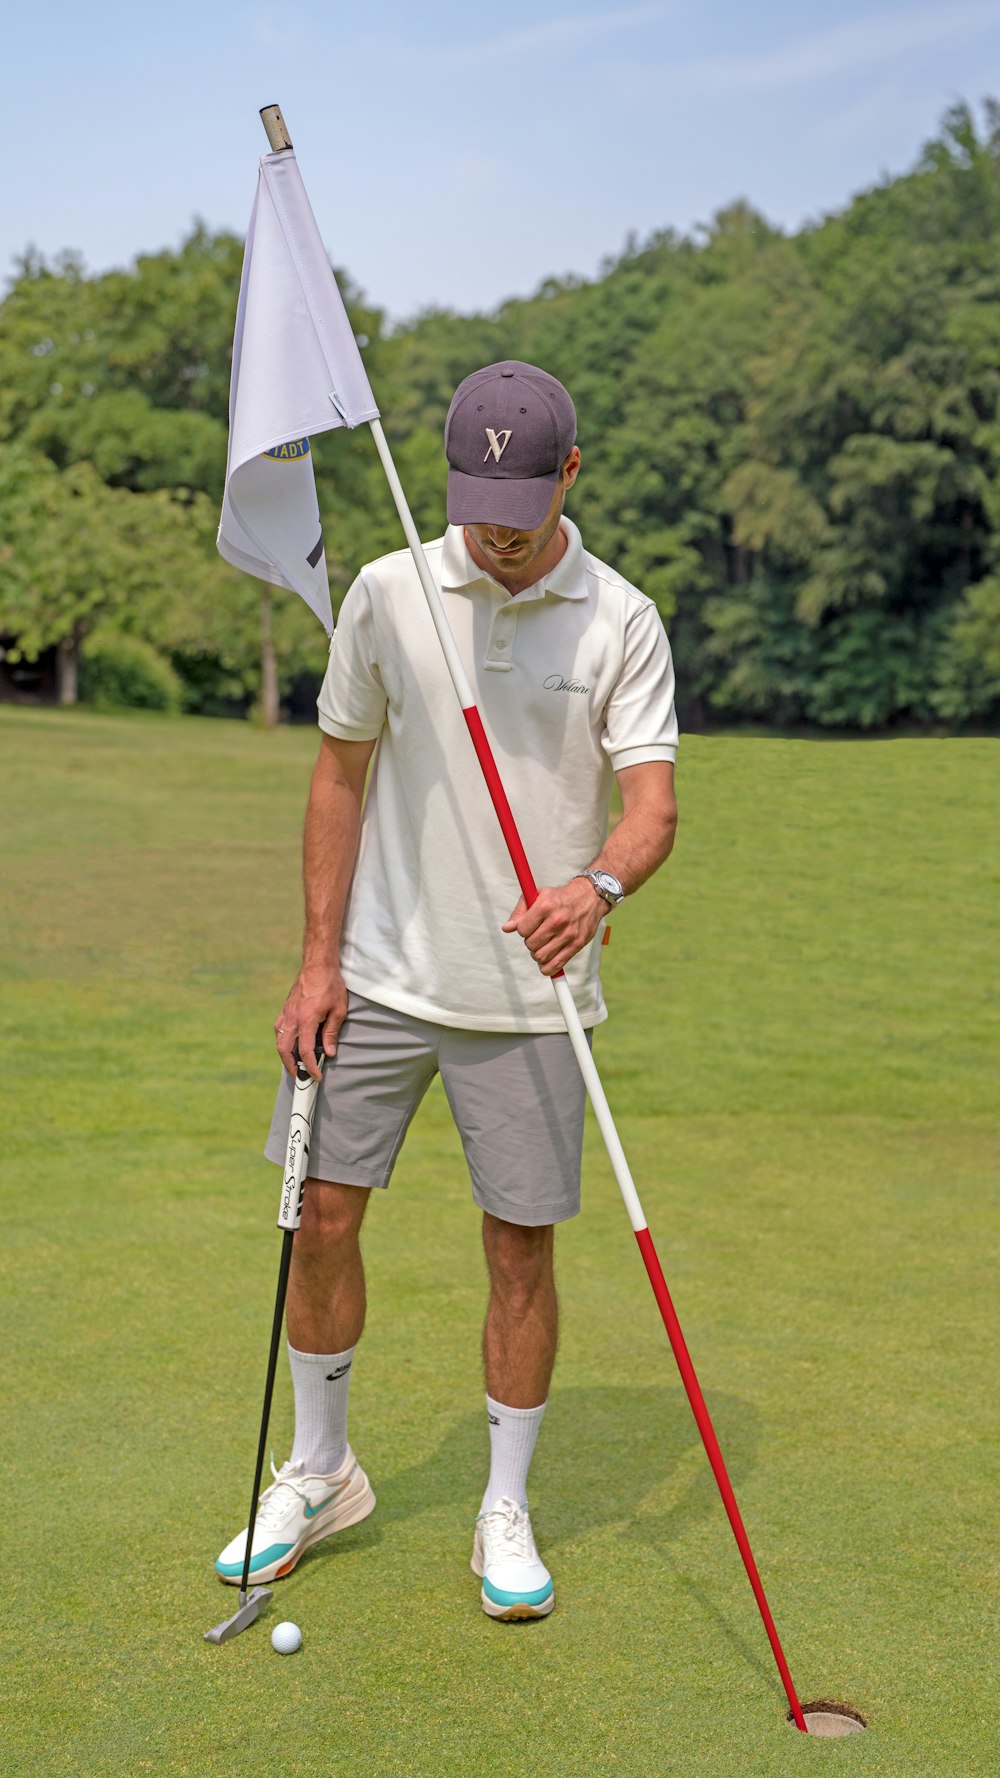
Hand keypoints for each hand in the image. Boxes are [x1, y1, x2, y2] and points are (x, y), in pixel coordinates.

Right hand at [274, 964, 348, 1080]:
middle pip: (284, 1049)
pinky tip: (290, 1046)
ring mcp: (286, 1013)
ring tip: (295, 1066)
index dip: (310, 1067)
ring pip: (279, 1041)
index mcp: (306, 1020)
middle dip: (291, 1067)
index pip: (304, 1051)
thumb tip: (329, 1053)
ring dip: (285, 1056)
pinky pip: (279, 1030)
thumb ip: (331, 1033)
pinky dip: (283, 1042)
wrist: (318, 965)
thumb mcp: (338, 1010)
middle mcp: (292, 1018)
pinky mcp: (285, 1009)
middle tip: (300, 1078)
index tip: (316, 1077)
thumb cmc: (331, 985)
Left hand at [502, 879, 605, 976]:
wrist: (589, 897)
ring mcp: (568, 934)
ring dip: (538, 954)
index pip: (522, 930)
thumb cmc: (559, 897)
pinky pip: (556, 965)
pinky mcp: (577, 944)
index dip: (523, 930)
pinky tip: (547, 961)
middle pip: (531, 945)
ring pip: (541, 957)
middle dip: (530, 943)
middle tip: (536, 936)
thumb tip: (507, 928)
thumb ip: (520, 912)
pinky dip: (547, 968)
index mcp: (545, 906)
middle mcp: (557, 920)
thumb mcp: (537, 896)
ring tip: (542, 946)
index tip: (529, 927)